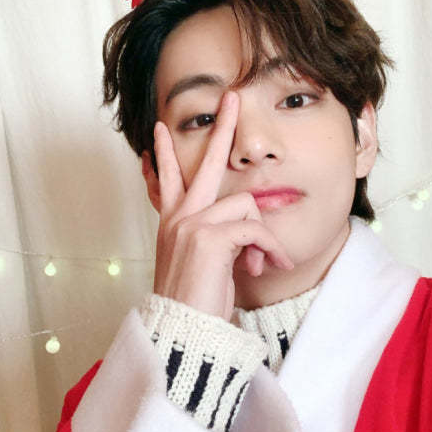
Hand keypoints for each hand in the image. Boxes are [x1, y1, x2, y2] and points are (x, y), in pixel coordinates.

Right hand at [152, 90, 293, 320]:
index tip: (160, 128)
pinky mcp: (209, 237)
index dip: (164, 153)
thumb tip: (249, 236)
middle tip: (233, 97)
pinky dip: (270, 248)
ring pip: (245, 203)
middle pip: (203, 162)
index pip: (167, 179)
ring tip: (266, 263)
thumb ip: (220, 242)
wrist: (185, 334)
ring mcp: (191, 224)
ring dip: (265, 236)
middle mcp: (178, 218)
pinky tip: (271, 266)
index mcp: (173, 223)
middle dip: (222, 127)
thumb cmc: (195, 304)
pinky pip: (254, 228)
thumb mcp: (205, 266)